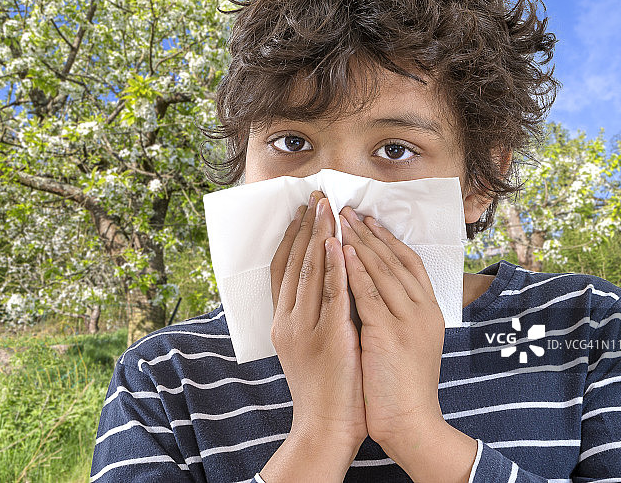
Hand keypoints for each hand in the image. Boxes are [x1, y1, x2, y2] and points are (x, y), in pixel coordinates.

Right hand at [261, 192, 366, 481]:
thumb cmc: (323, 386)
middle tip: (314, 195)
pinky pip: (330, 294)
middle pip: (293, 262)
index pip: (283, 268)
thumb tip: (323, 282)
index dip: (291, 237)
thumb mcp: (307, 345)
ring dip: (318, 236)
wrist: (325, 425)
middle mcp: (288, 319)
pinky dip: (333, 266)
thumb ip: (311, 314)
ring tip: (325, 207)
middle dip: (304, 226)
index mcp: (283, 320)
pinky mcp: (328, 336)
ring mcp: (306, 327)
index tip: (300, 211)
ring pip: (309, 271)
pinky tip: (337, 243)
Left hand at [339, 207, 475, 480]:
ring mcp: (410, 321)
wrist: (412, 423)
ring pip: (382, 270)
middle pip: (394, 259)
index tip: (367, 219)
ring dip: (358, 241)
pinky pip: (369, 293)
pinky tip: (340, 251)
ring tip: (338, 219)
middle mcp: (423, 309)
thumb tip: (373, 289)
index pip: (409, 262)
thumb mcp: (406, 341)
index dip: (387, 238)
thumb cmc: (403, 386)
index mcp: (429, 310)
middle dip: (367, 231)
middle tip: (344, 208)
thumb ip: (396, 314)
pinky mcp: (392, 334)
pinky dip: (354, 270)